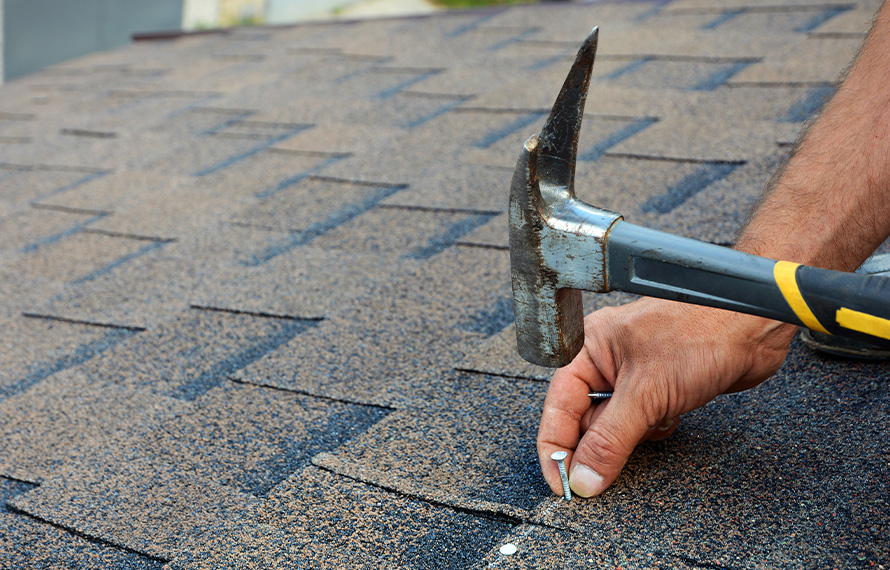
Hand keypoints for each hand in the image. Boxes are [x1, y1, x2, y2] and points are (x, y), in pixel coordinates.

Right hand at [537, 297, 796, 497]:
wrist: (755, 328)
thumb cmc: (700, 334)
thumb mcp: (646, 394)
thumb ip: (609, 440)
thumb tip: (583, 478)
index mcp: (590, 347)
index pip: (558, 406)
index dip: (556, 448)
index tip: (562, 485)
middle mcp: (608, 360)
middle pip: (585, 419)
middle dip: (599, 444)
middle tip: (604, 473)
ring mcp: (635, 374)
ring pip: (616, 425)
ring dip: (633, 437)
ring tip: (654, 423)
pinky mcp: (661, 388)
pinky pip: (642, 423)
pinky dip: (653, 431)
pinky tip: (671, 419)